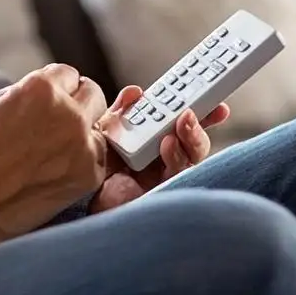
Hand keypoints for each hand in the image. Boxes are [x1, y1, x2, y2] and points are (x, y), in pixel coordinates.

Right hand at [0, 65, 108, 247]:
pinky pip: (98, 160)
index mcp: (40, 88)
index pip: (68, 75)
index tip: (45, 108)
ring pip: (100, 129)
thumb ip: (24, 96)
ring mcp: (82, 144)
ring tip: (49, 157)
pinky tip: (52, 174)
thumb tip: (48, 97)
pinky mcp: (88, 175)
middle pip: (93, 95)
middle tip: (51, 130)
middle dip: (76, 108)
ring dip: (82, 137)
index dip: (55, 91)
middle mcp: (69, 112)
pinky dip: (81, 165)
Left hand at [89, 89, 227, 212]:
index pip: (182, 124)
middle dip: (201, 120)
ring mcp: (165, 176)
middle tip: (197, 106)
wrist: (83, 202)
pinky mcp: (162, 190)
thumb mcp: (104, 136)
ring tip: (182, 121)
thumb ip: (119, 113)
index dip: (200, 110)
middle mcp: (165, 160)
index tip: (212, 96)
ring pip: (192, 154)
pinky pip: (178, 171)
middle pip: (195, 139)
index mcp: (154, 144)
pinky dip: (175, 155)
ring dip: (191, 135)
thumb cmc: (95, 173)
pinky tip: (168, 144)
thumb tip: (135, 92)